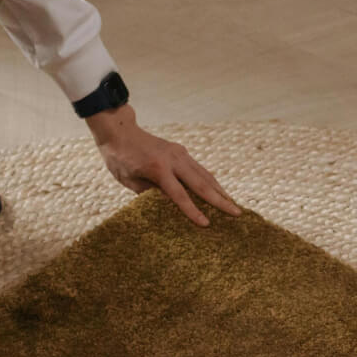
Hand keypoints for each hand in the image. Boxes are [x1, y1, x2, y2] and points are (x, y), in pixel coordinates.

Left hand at [85, 106, 241, 225]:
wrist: (120, 131)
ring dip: (220, 190)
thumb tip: (170, 205)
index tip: (207, 225)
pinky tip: (219, 191)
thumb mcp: (129, 180)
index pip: (179, 195)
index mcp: (158, 168)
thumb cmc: (120, 158)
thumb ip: (150, 193)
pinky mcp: (181, 151)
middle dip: (220, 200)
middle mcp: (173, 159)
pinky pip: (199, 169)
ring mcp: (179, 153)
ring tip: (233, 204)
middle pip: (201, 184)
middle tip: (237, 213)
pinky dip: (211, 181)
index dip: (193, 211)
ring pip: (205, 175)